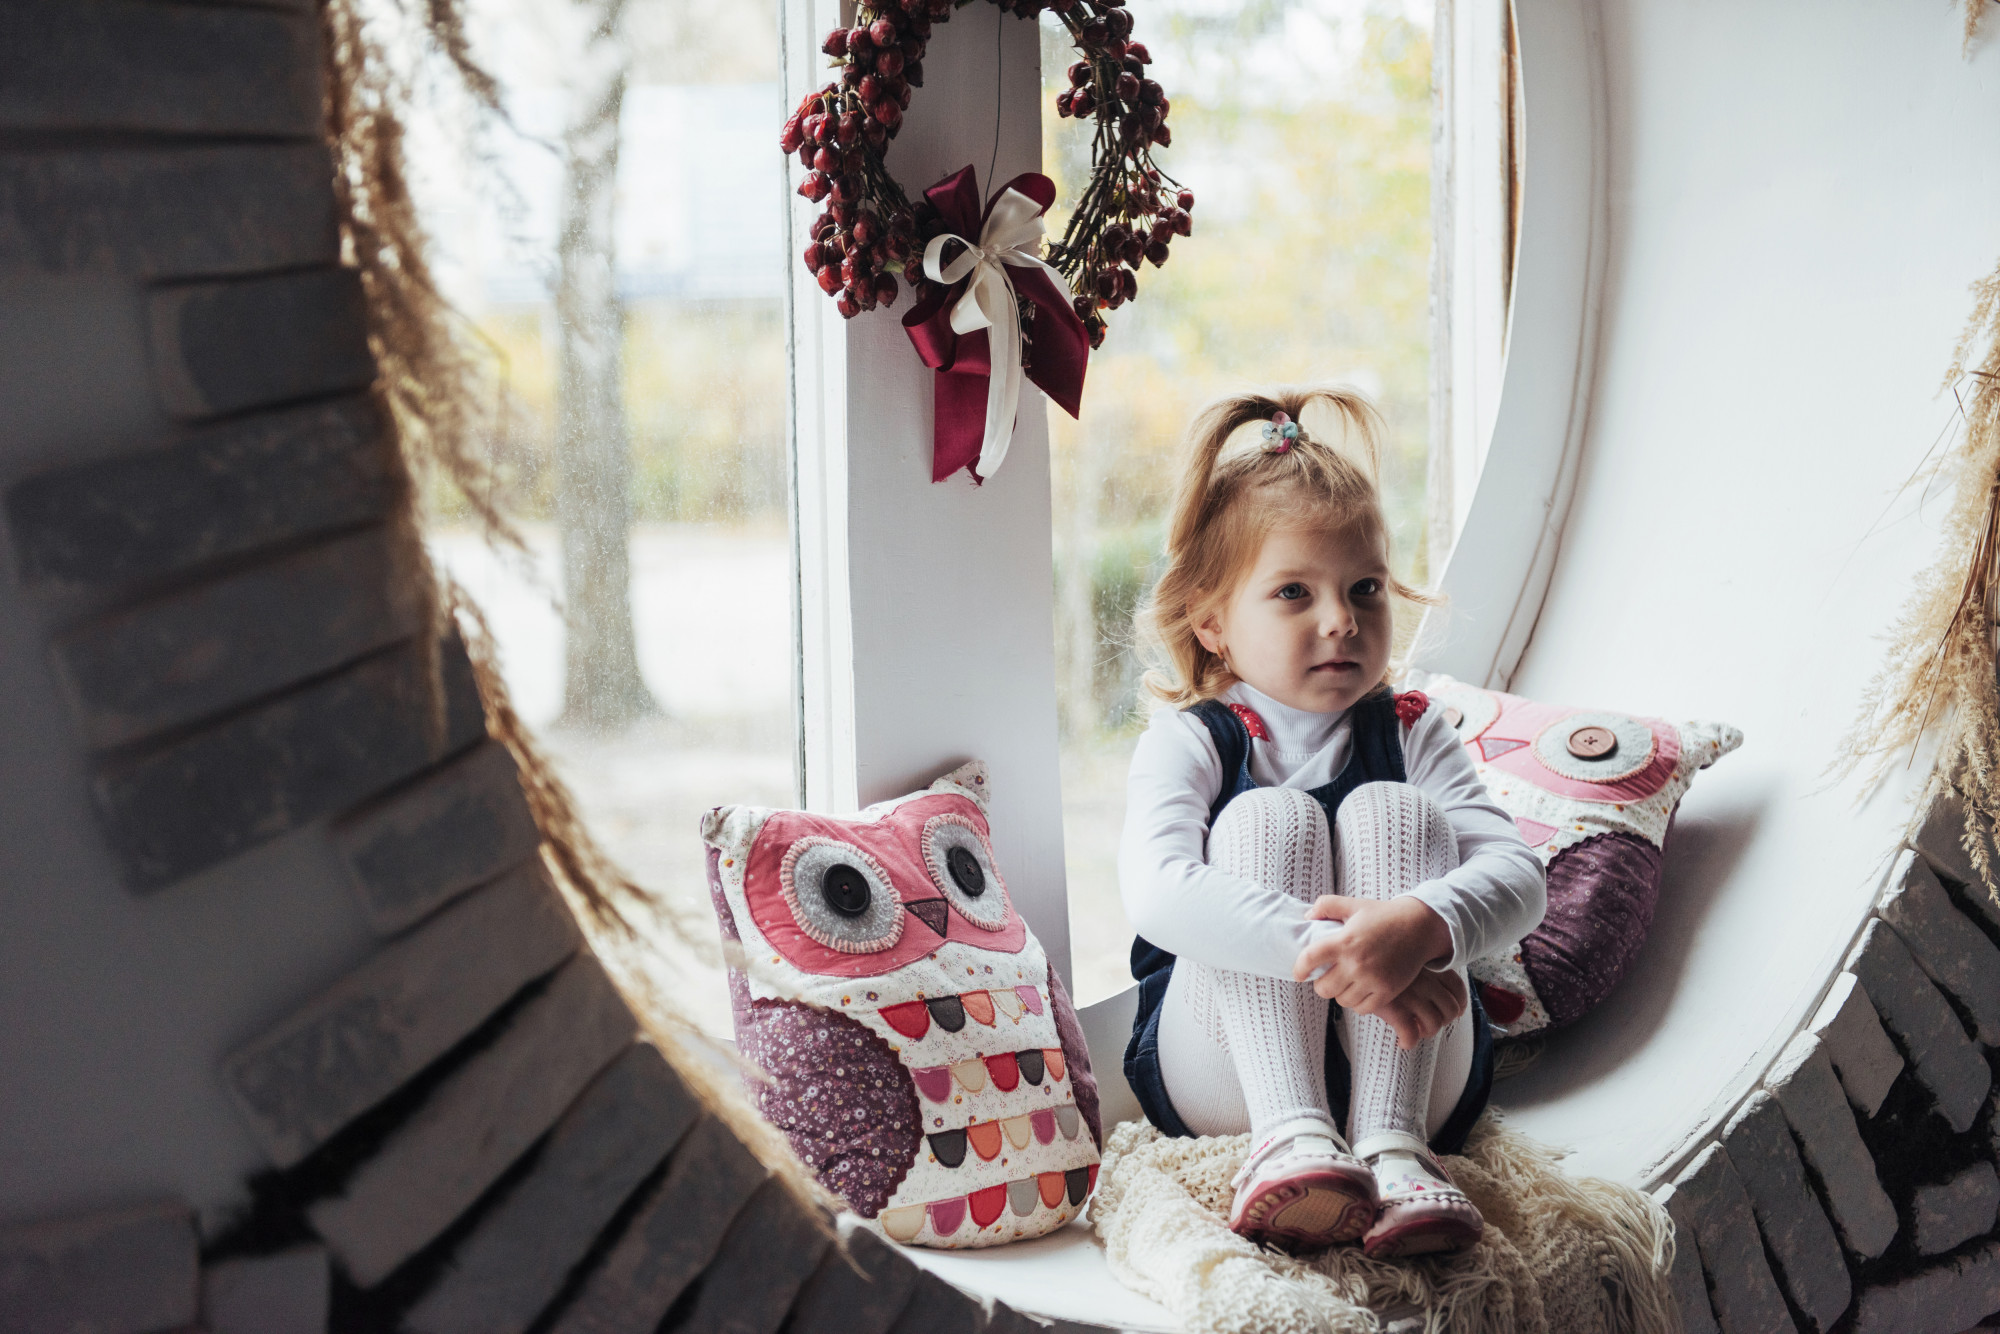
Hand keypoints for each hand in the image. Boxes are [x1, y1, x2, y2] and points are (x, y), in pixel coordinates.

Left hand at [1291, 895, 1452, 1017]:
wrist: (1419, 927)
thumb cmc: (1383, 915)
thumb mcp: (1354, 905)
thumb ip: (1326, 905)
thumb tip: (1307, 918)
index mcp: (1344, 941)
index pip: (1310, 959)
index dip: (1299, 969)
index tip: (1298, 974)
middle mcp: (1356, 962)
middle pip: (1324, 988)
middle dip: (1321, 984)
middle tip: (1327, 977)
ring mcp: (1372, 979)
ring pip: (1342, 1000)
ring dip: (1340, 993)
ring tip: (1345, 983)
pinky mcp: (1387, 991)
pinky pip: (1363, 1008)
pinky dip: (1357, 1003)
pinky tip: (1360, 991)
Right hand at [1376, 968, 1467, 1049]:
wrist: (1352, 961)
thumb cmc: (1379, 962)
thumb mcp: (1406, 960)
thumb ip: (1423, 972)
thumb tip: (1438, 994)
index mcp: (1430, 968)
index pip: (1458, 989)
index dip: (1459, 1005)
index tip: (1452, 1012)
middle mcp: (1425, 982)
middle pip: (1450, 1010)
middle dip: (1442, 1021)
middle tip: (1428, 1024)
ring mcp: (1411, 996)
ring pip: (1434, 1025)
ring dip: (1426, 1033)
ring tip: (1414, 1031)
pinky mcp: (1395, 1009)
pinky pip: (1410, 1034)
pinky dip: (1408, 1042)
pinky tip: (1401, 1042)